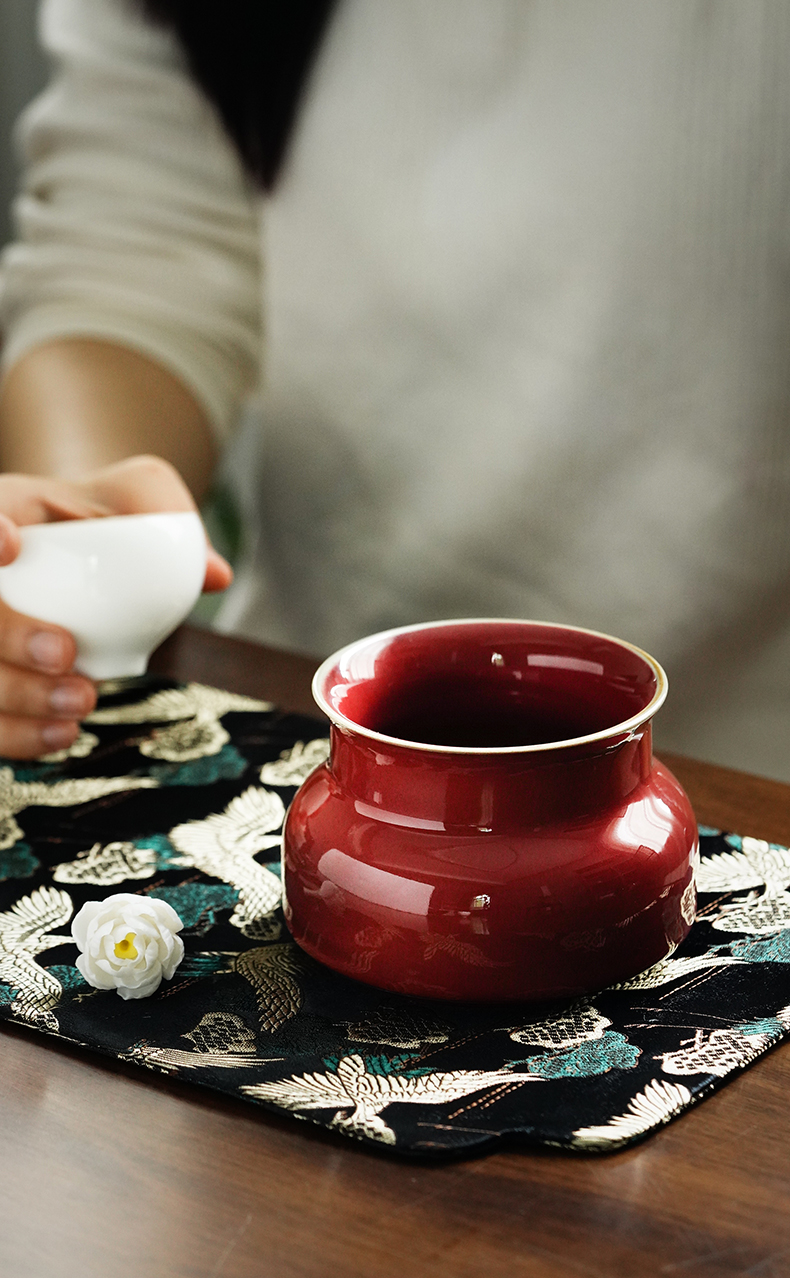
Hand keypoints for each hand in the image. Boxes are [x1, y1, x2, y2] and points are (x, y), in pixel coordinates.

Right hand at [0, 456, 232, 757]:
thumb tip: (214, 575)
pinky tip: (62, 734)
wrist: (89, 553)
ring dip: (18, 696)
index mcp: (3, 512)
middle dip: (7, 636)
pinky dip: (17, 734)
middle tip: (64, 654)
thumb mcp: (136, 496)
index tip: (12, 545)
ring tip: (80, 700)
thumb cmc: (105, 520)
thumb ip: (166, 513)